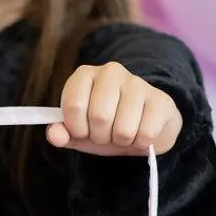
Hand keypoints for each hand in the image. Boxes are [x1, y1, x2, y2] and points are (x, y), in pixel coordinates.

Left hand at [47, 64, 183, 156]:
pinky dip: (141, 143)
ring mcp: (137, 83)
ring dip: (122, 141)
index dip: (77, 128)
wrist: (145, 127)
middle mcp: (111, 71)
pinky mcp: (160, 100)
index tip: (83, 131)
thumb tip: (54, 135)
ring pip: (123, 129)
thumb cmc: (107, 126)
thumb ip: (62, 133)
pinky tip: (141, 134)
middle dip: (101, 136)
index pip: (74, 105)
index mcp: (85, 75)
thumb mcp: (80, 132)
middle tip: (106, 133)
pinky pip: (146, 134)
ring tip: (123, 134)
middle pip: (99, 117)